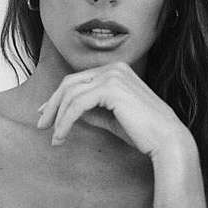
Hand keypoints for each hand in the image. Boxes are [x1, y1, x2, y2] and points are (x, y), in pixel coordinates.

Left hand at [36, 62, 191, 157]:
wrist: (166, 139)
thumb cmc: (143, 132)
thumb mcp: (111, 118)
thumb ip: (91, 110)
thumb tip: (67, 111)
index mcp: (116, 70)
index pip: (78, 80)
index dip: (58, 97)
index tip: (46, 113)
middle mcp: (114, 68)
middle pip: (70, 83)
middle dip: (52, 105)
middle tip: (41, 125)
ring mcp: (113, 76)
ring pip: (70, 94)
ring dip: (57, 117)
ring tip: (54, 137)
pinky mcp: (110, 89)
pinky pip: (77, 105)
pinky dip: (65, 122)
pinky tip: (61, 136)